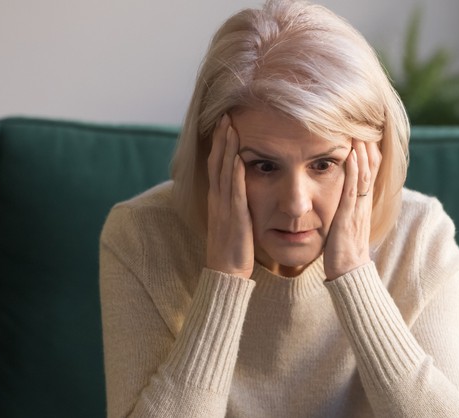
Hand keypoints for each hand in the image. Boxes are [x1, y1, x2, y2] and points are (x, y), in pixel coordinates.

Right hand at [206, 114, 254, 278]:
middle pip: (217, 162)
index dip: (220, 143)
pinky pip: (234, 192)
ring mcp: (224, 207)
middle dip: (222, 137)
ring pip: (224, 172)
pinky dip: (236, 174)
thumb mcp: (233, 219)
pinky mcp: (234, 217)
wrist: (226, 272)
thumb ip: (235, 202)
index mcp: (217, 198)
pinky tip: (239, 158)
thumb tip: (242, 187)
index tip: (225, 123)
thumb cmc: (233, 248)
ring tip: (231, 127)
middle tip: (226, 114)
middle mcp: (218, 199)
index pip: (216, 164)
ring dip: (227, 149)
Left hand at [324, 140, 381, 279]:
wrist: (349, 273)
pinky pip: (352, 188)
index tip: (365, 131)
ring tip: (359, 130)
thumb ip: (347, 210)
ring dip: (362, 150)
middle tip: (365, 122)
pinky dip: (353, 169)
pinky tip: (351, 154)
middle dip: (368, 145)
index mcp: (363, 204)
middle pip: (371, 168)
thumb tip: (343, 199)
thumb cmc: (344, 252)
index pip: (370, 171)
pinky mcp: (348, 216)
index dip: (369, 151)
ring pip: (364, 173)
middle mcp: (363, 203)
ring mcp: (358, 209)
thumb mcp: (347, 225)